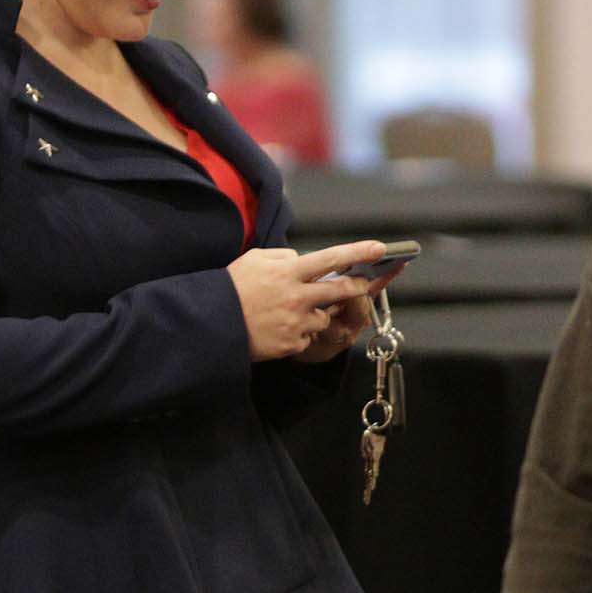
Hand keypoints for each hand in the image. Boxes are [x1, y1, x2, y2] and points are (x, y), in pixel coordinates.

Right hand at [230, 242, 381, 362]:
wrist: (212, 325)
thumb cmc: (232, 288)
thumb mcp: (254, 260)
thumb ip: (283, 257)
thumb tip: (302, 260)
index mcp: (288, 272)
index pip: (331, 258)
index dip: (359, 252)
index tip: (380, 248)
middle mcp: (297, 296)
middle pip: (341, 290)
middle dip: (359, 287)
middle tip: (364, 284)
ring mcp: (296, 322)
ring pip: (325, 317)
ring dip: (318, 314)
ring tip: (291, 312)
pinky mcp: (293, 344)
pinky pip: (308, 337)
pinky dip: (300, 333)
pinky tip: (280, 329)